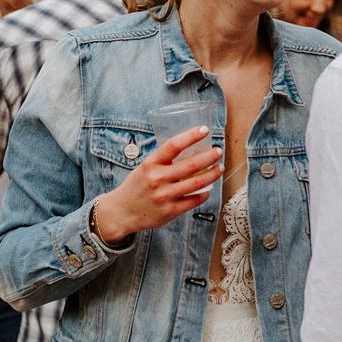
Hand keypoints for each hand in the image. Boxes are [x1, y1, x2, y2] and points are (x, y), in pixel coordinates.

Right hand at [91, 126, 223, 244]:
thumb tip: (189, 150)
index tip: (204, 130)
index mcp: (150, 164)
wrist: (122, 211)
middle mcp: (157, 179)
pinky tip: (208, 189)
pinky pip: (193, 200)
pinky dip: (204, 194)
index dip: (191, 136)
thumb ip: (163, 161)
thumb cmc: (137, 186)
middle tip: (218, 152)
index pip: (174, 145)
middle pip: (191, 165)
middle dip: (210, 157)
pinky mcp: (170, 211)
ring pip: (196, 183)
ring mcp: (164, 196)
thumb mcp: (145, 168)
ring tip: (219, 169)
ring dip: (212, 175)